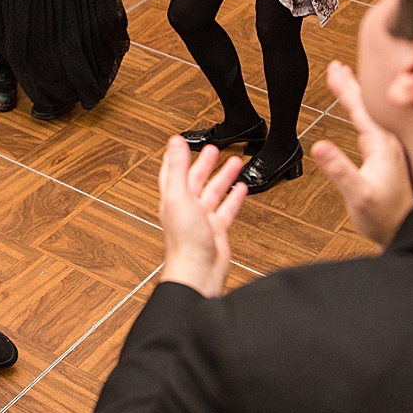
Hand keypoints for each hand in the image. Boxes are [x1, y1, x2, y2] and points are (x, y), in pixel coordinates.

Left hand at [157, 137, 247, 297]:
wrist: (198, 270)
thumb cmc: (184, 240)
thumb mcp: (179, 196)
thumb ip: (177, 168)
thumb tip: (173, 142)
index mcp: (173, 197)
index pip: (172, 171)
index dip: (176, 156)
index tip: (181, 142)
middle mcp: (187, 207)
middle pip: (196, 179)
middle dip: (204, 163)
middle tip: (214, 149)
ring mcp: (202, 218)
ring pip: (214, 192)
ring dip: (223, 177)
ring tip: (234, 162)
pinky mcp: (217, 229)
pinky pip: (227, 209)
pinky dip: (234, 198)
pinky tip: (241, 189)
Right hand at [310, 61, 412, 245]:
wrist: (408, 230)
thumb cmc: (386, 216)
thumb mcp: (358, 194)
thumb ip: (339, 169)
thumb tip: (319, 146)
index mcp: (383, 144)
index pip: (361, 108)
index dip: (346, 88)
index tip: (334, 70)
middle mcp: (390, 142)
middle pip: (369, 104)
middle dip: (352, 83)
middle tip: (337, 65)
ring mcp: (391, 148)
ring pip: (372, 111)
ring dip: (358, 94)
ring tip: (346, 80)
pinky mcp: (389, 156)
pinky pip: (374, 122)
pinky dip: (364, 110)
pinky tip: (362, 112)